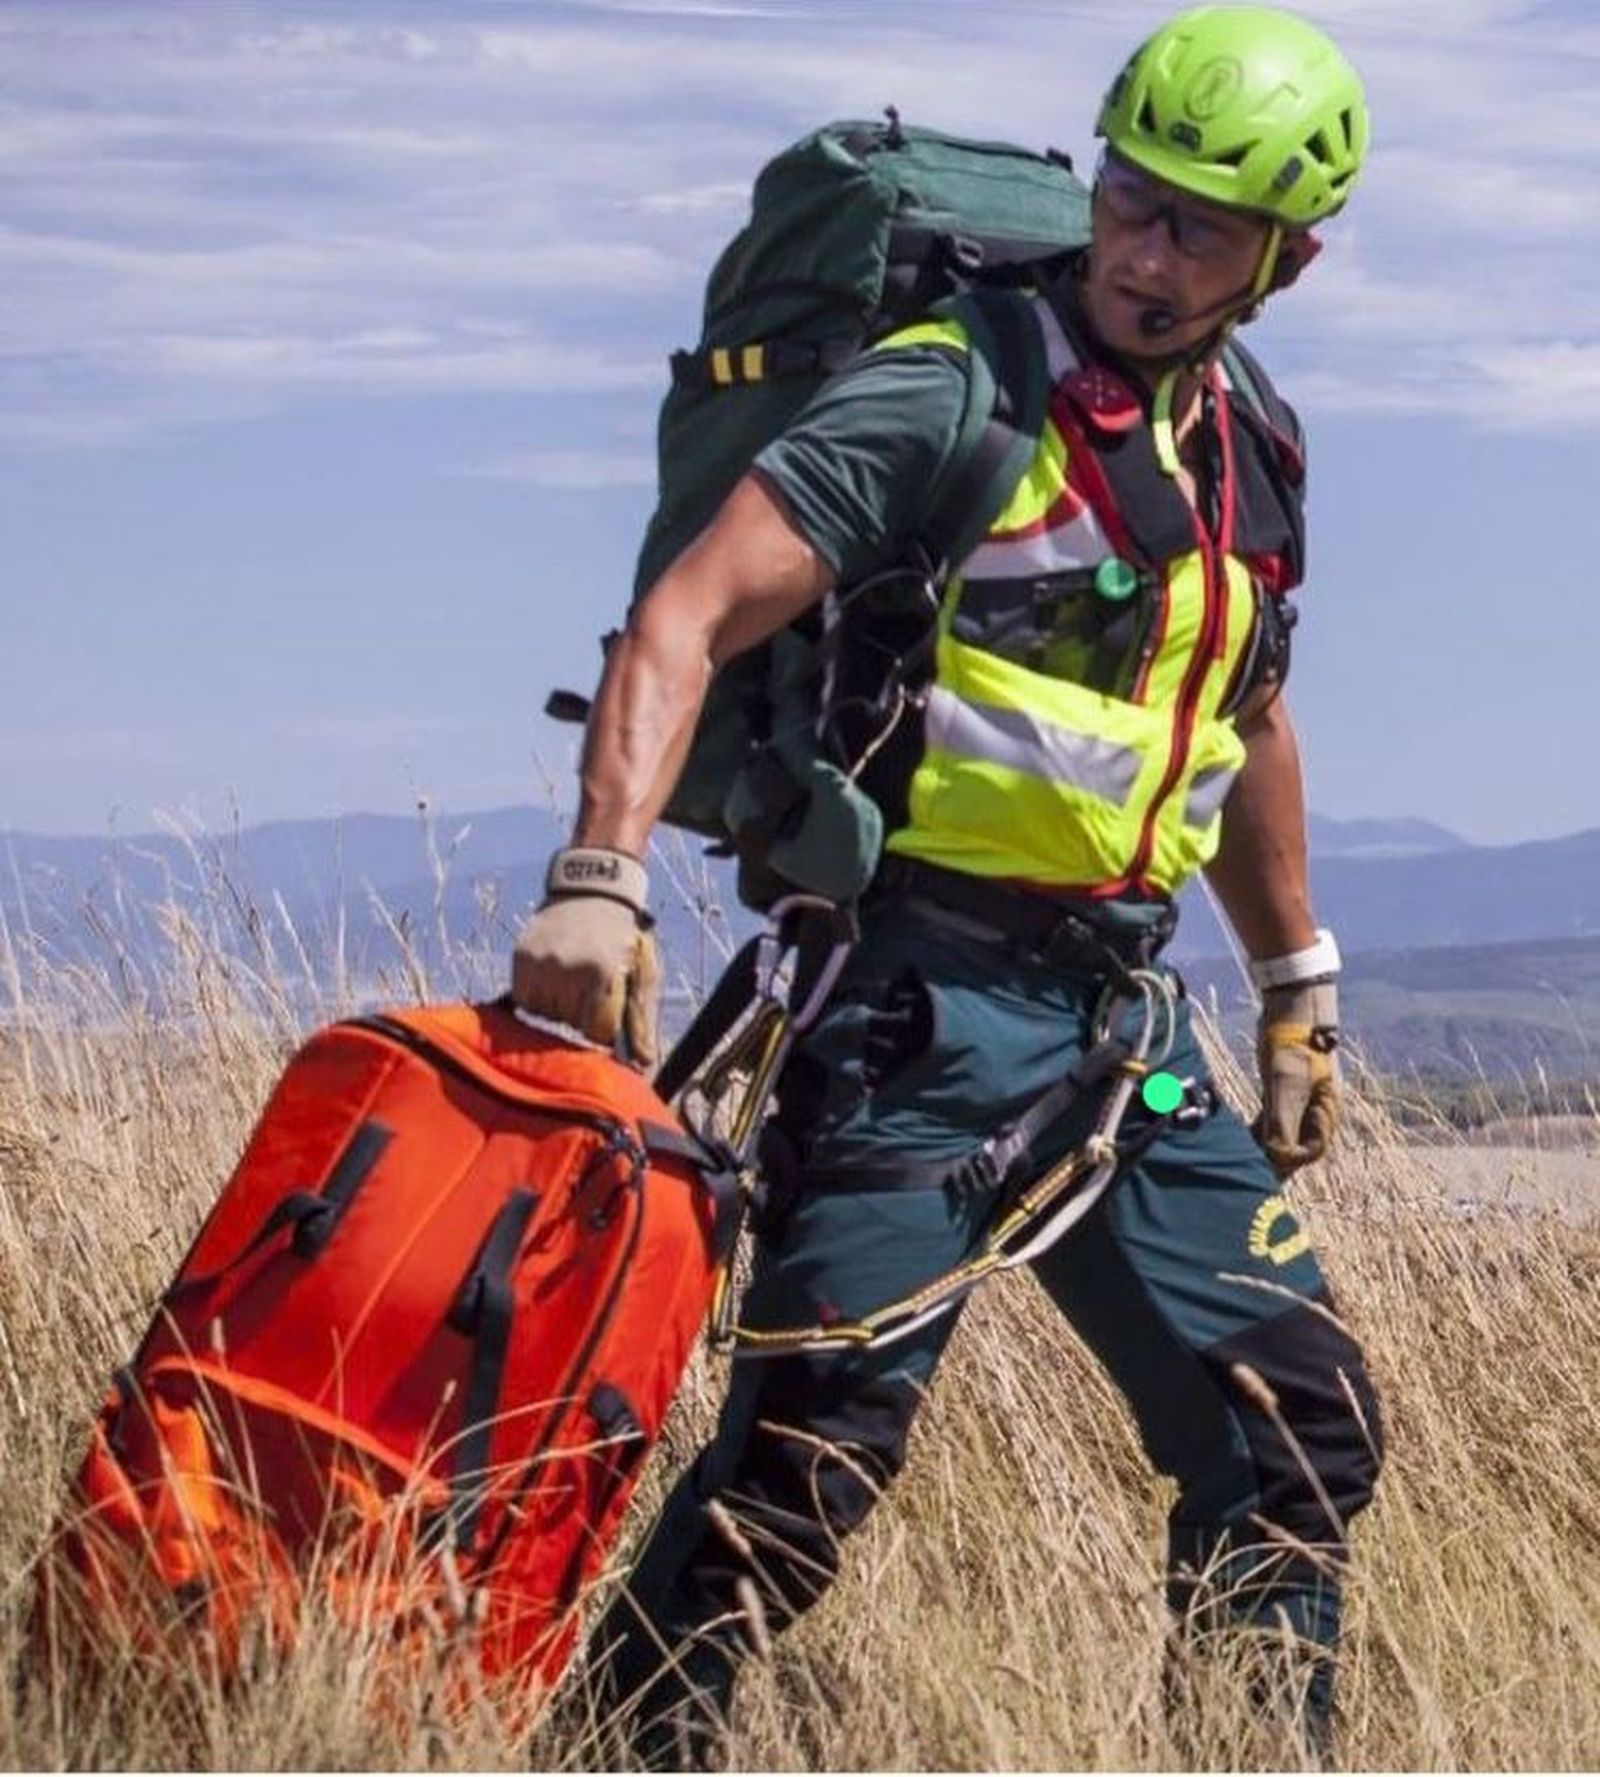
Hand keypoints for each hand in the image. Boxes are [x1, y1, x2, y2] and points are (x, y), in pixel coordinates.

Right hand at [510, 847, 660, 1066]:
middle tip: (591, 987)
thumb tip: (642, 1064)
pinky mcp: (521, 956)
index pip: (598, 1033)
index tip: (608, 1011)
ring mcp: (541, 961)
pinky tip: (554, 978)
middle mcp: (568, 967)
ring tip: (573, 980)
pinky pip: (525, 1000)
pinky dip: (538, 996)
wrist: (593, 890)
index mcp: (603, 973)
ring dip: (559, 1007)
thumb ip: (641, 1020)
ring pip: (546, 1016)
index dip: (604, 1027)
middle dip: (582, 1015)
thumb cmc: (624, 938)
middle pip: (571, 1025)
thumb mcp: (642, 973)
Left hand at [1254, 979, 1338, 1176]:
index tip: (1265, 1164)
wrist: (1292, 1006)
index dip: (1288, 1161)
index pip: (1309, 1151)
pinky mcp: (1282, 1089)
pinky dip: (1257, 1130)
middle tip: (1249, 1177)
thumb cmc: (1294, 1041)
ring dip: (1263, 1147)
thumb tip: (1277, 1156)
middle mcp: (1314, 1110)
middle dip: (1274, 1162)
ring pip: (1282, 1134)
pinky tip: (1239, 1138)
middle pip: (1295, 1146)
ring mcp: (1298, 1099)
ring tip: (1240, 1161)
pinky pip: (1271, 1119)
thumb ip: (1283, 1118)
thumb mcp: (1286, 1079)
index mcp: (1324, 1111)